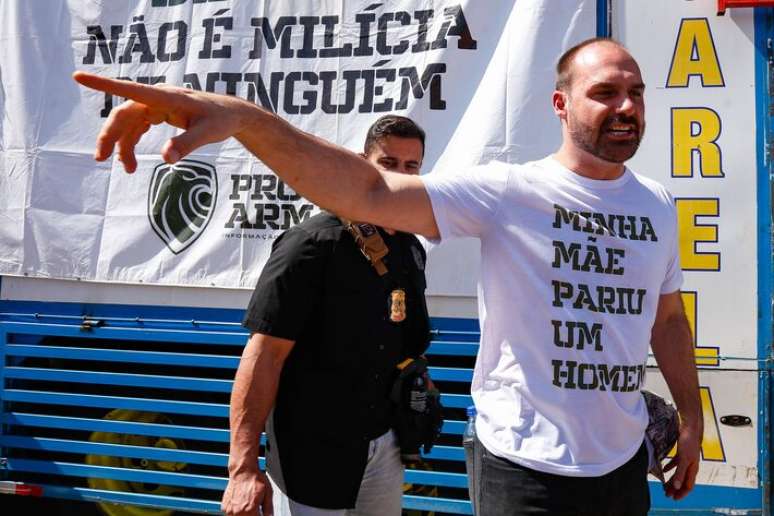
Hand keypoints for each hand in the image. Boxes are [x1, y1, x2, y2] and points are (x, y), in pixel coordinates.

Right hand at [72, 71, 256, 172]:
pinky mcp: (160, 112)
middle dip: (111, 136)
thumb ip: (186, 144)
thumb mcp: (208, 133)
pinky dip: (132, 142)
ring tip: (128, 169)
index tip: (78, 77)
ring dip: (123, 145)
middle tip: (101, 159)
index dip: (103, 84)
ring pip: (129, 122)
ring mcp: (157, 104)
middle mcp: (158, 97)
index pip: (130, 89)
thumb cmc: (221, 120)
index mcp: (166, 97)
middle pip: (124, 113)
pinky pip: (138, 126)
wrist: (232, 114)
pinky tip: (131, 160)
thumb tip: (166, 159)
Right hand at [221, 468, 273, 515]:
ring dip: (245, 515)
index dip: (260, 515)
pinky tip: (242, 504)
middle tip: (255, 509)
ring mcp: (230, 511)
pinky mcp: (225, 508)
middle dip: (252, 515)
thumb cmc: (255, 479)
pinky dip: (237, 512)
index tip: (261, 513)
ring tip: (248, 505)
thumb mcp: (268, 493)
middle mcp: (238, 512)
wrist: (243, 471)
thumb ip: (269, 509)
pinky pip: (231, 515)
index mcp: (250, 510)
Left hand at [662, 423, 701, 499]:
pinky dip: (670, 468)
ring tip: (664, 485)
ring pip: (679, 473)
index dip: (682, 493)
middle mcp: (691, 466)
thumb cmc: (689, 442)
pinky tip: (664, 470)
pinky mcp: (682, 453)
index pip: (688, 485)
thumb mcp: (683, 459)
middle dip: (675, 489)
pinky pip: (675, 463)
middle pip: (683, 481)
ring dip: (672, 480)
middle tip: (666, 494)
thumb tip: (676, 486)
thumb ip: (680, 473)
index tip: (674, 498)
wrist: (690, 428)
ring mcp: (686, 459)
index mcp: (693, 469)